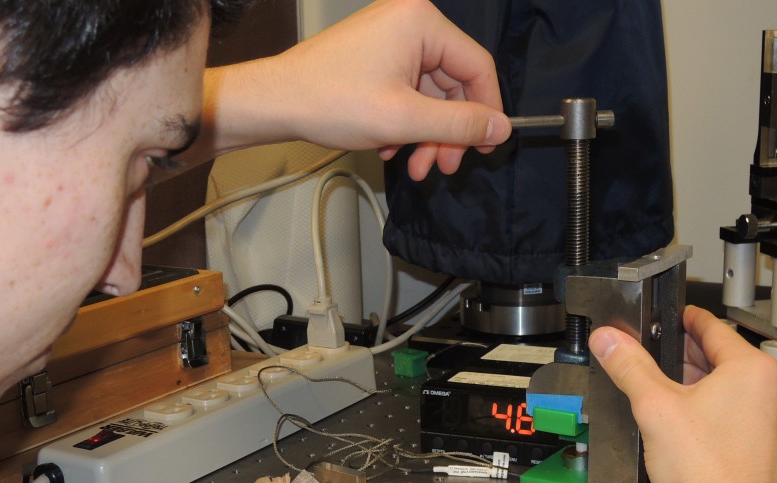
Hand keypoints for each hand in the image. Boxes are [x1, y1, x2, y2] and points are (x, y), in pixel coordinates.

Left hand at [238, 0, 510, 179]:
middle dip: (447, 132)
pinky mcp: (375, 58)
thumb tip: (501, 129)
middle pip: (452, 84)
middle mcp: (408, 22)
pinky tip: (389, 147)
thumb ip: (459, 125)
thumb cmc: (329, 102)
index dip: (486, 111)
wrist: (275, 103)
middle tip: (444, 167)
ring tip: (414, 166)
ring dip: (425, 135)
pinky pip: (406, 93)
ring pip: (429, 96)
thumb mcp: (405, 121)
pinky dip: (404, 124)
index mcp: (421, 23)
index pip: (477, 66)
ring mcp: (390, 39)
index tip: (487, 146)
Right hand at [588, 305, 776, 482]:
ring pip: (737, 393)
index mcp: (753, 371)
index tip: (680, 317)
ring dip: (707, 388)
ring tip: (674, 395)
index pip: (716, 330)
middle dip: (693, 358)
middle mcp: (775, 395)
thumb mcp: (653, 406)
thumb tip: (609, 341)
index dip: (690, 320)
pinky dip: (720, 415)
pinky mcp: (772, 453)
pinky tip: (693, 431)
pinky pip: (745, 420)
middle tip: (666, 357)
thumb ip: (629, 367)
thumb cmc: (705, 471)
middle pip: (728, 361)